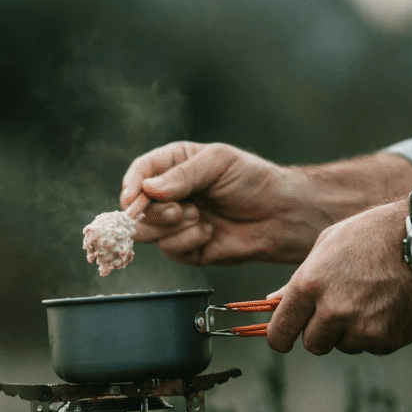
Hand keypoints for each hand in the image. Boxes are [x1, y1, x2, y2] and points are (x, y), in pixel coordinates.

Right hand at [120, 142, 330, 265]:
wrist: (280, 214)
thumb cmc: (253, 180)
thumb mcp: (218, 162)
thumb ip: (183, 174)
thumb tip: (149, 189)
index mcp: (174, 166)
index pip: (140, 173)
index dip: (132, 185)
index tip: (132, 198)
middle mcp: (170, 195)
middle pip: (136, 207)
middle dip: (155, 212)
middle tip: (179, 210)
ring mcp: (175, 223)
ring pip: (147, 232)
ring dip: (171, 227)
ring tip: (199, 218)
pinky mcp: (185, 248)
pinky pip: (169, 249)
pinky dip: (187, 241)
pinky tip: (209, 232)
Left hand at [266, 201, 411, 355]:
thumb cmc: (372, 235)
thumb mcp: (326, 246)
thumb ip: (297, 281)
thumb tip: (272, 303)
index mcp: (311, 285)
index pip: (281, 332)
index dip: (280, 338)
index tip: (284, 338)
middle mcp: (335, 310)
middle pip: (313, 345)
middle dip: (321, 332)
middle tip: (338, 309)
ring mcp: (366, 327)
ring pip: (346, 346)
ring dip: (352, 331)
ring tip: (370, 299)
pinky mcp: (392, 338)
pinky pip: (374, 347)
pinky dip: (378, 333)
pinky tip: (389, 305)